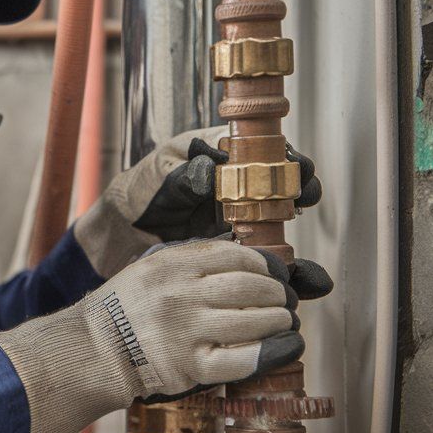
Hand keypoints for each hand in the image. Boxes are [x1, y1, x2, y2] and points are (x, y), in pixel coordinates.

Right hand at [0, 238, 332, 432]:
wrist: (95, 350)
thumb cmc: (127, 307)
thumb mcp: (151, 267)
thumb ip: (192, 259)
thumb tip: (244, 255)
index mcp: (173, 265)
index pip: (237, 256)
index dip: (266, 264)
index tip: (274, 273)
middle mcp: (181, 294)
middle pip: (251, 286)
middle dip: (278, 292)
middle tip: (284, 299)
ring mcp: (187, 332)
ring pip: (255, 320)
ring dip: (279, 320)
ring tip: (283, 321)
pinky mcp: (191, 367)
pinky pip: (245, 359)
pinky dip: (273, 352)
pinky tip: (286, 347)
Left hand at [73, 126, 322, 277]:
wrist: (121, 234)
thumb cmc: (138, 194)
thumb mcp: (157, 179)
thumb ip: (182, 176)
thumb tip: (211, 171)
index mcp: (221, 155)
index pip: (262, 150)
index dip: (284, 157)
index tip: (295, 166)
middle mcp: (239, 186)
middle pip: (281, 185)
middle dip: (299, 191)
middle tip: (304, 197)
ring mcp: (240, 218)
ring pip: (280, 225)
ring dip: (300, 232)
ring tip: (311, 237)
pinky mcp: (236, 250)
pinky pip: (266, 257)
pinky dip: (287, 270)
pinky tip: (307, 282)